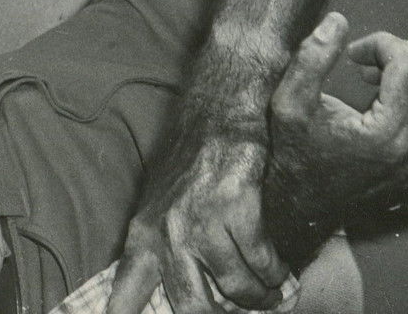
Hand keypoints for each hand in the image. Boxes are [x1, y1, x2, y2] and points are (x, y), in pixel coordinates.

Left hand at [109, 134, 286, 313]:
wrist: (217, 114)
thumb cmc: (190, 164)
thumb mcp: (159, 207)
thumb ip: (159, 247)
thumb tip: (167, 293)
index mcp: (144, 236)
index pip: (127, 292)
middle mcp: (168, 233)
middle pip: (193, 308)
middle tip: (240, 313)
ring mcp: (201, 221)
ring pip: (236, 287)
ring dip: (260, 296)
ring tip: (270, 295)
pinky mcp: (235, 207)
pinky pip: (262, 260)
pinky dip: (276, 270)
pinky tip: (279, 268)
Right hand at [265, 13, 407, 223]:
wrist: (311, 207)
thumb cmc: (298, 154)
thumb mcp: (288, 105)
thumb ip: (310, 59)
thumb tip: (338, 22)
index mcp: (390, 135)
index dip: (381, 44)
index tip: (355, 53)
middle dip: (405, 52)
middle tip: (372, 64)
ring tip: (393, 78)